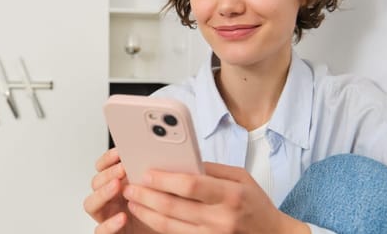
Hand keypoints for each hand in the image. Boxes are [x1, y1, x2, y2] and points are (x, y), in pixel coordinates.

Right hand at [83, 148, 157, 233]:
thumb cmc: (158, 213)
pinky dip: (109, 224)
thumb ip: (150, 177)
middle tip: (122, 168)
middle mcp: (109, 200)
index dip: (108, 159)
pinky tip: (122, 217)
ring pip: (91, 203)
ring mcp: (106, 216)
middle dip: (108, 173)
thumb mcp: (156, 190)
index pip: (103, 167)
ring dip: (102, 193)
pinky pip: (100, 230)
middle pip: (96, 182)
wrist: (164, 229)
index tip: (119, 151)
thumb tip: (156, 157)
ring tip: (117, 186)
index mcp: (118, 185)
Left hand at [121, 162, 309, 233]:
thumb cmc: (256, 205)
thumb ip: (212, 169)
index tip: (146, 172)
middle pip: (173, 207)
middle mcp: (221, 219)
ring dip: (146, 213)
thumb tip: (181, 161)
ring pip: (169, 226)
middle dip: (146, 195)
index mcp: (231, 195)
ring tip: (133, 201)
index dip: (164, 179)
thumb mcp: (241, 178)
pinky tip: (148, 216)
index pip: (191, 185)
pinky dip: (158, 226)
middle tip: (130, 186)